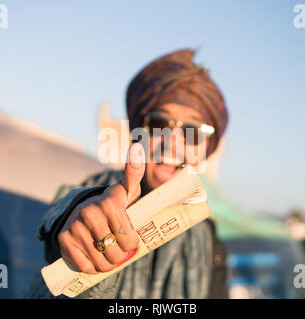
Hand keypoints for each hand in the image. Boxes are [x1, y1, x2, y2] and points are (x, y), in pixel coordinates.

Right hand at [58, 143, 144, 273]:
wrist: (83, 209)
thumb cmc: (114, 202)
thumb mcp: (127, 189)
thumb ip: (134, 171)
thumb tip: (137, 147)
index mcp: (109, 202)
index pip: (129, 240)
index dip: (132, 244)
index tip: (130, 240)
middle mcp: (90, 213)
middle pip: (116, 253)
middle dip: (121, 255)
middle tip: (119, 248)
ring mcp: (75, 226)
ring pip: (101, 262)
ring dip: (108, 263)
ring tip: (109, 253)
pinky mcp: (64, 239)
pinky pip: (85, 266)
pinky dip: (92, 266)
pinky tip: (94, 255)